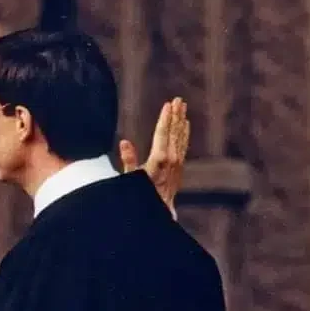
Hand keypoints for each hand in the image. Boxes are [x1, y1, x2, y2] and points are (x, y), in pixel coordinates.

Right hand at [119, 97, 188, 218]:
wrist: (159, 211)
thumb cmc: (142, 194)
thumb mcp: (130, 178)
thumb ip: (128, 160)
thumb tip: (124, 142)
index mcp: (159, 159)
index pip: (162, 133)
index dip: (165, 118)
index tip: (168, 104)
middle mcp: (172, 159)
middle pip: (174, 131)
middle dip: (176, 114)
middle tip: (178, 99)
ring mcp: (178, 162)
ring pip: (180, 136)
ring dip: (181, 120)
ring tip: (182, 106)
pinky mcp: (180, 166)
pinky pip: (184, 144)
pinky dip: (184, 132)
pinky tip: (185, 124)